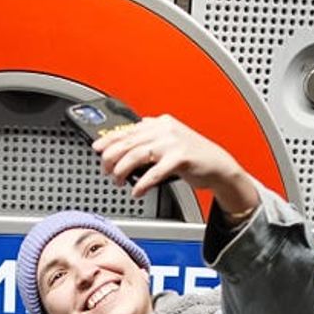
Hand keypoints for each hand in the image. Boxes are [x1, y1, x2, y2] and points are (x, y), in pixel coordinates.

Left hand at [93, 114, 259, 216]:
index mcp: (159, 123)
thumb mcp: (167, 145)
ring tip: (117, 181)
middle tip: (105, 171)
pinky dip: (142, 183)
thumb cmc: (191, 158)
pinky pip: (155, 172)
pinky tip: (136, 191)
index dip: (109, 139)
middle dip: (111, 158)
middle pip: (129, 142)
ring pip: (137, 154)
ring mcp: (173, 142)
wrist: (218, 166)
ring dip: (122, 170)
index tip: (96, 148)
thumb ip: (148, 144)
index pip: (127, 129)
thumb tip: (122, 151)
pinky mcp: (181, 157)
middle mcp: (164, 129)